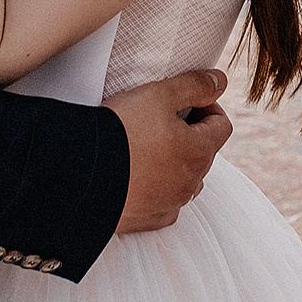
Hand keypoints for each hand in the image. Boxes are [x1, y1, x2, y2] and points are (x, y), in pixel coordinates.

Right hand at [111, 69, 231, 232]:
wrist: (80, 174)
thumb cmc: (121, 131)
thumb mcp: (159, 94)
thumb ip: (195, 85)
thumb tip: (220, 81)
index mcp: (199, 152)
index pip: (222, 125)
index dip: (207, 106)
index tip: (184, 100)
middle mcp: (191, 183)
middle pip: (203, 153)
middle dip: (189, 134)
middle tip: (157, 119)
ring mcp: (170, 204)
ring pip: (184, 179)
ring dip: (173, 163)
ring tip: (144, 146)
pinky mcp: (148, 220)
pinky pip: (162, 202)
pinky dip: (155, 188)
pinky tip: (134, 174)